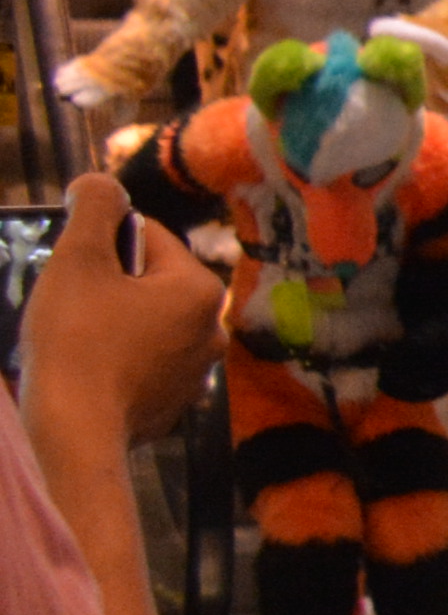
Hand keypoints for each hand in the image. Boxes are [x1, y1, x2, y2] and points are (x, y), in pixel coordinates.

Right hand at [25, 165, 223, 446]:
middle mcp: (213, 329)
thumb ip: (94, 208)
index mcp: (201, 289)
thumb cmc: (76, 338)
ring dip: (108, 320)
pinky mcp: (172, 403)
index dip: (101, 242)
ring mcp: (196, 371)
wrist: (75, 431)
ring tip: (73, 336)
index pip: (149, 237)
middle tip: (68, 302)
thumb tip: (100, 183)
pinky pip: (139, 361)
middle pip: (147, 281)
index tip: (72, 264)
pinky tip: (85, 368)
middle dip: (106, 283)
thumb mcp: (80, 259)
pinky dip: (114, 357)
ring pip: (143, 322)